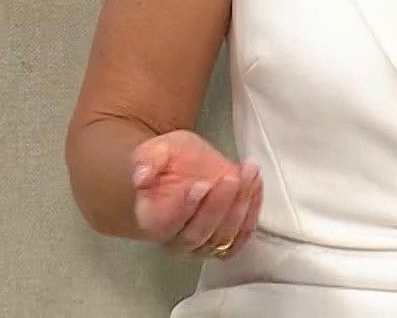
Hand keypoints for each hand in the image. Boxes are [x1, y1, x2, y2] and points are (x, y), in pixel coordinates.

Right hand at [129, 129, 262, 259]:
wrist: (183, 167)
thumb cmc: (167, 161)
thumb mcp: (154, 151)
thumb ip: (147, 162)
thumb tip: (141, 177)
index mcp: (152, 221)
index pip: (166, 224)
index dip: (185, 208)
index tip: (202, 184)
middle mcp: (175, 241)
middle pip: (197, 234)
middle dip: (218, 206)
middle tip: (230, 178)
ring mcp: (202, 246)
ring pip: (223, 237)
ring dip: (240, 206)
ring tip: (249, 174)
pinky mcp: (225, 243)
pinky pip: (241, 236)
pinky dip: (252, 212)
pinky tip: (256, 184)